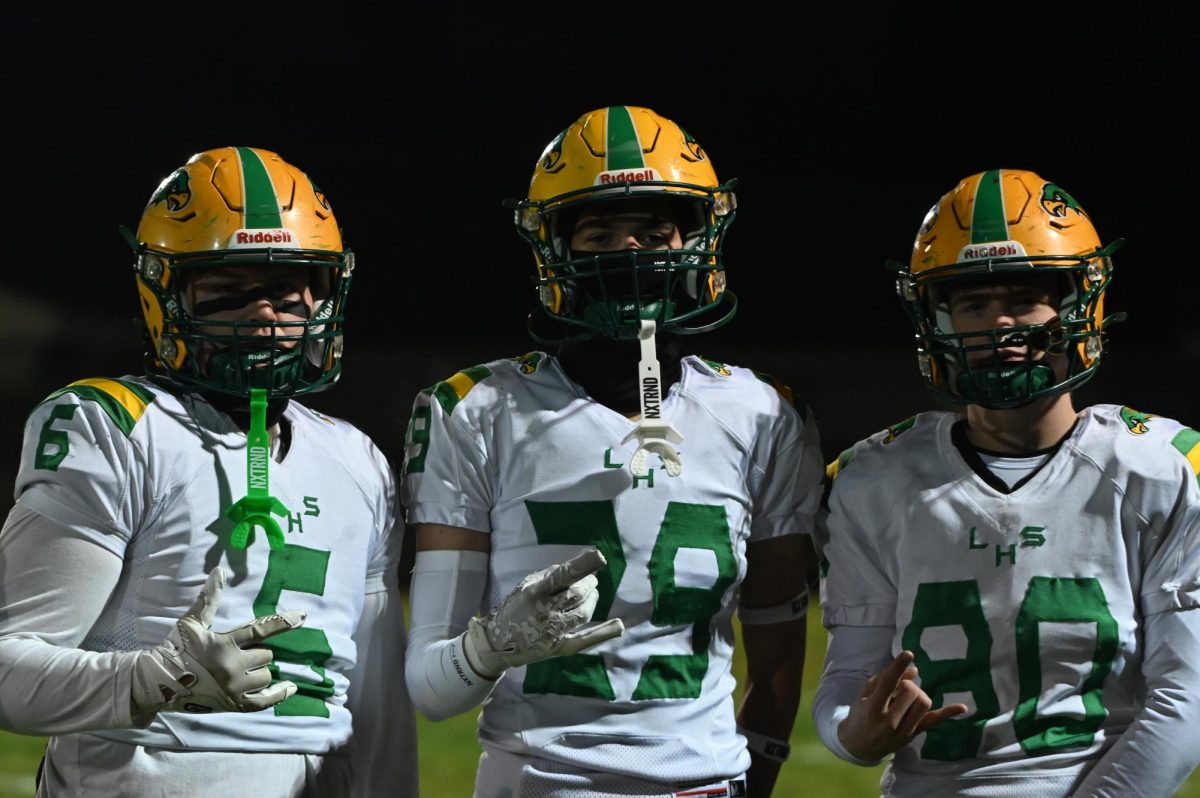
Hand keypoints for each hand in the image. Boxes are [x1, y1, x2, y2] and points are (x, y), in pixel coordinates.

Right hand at [132, 567, 305, 715]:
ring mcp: (234, 689)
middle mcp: (233, 667)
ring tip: (240, 670)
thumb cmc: (176, 649)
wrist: (157, 684)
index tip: (302, 617)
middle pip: (266, 655)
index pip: (261, 629)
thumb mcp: (191, 622)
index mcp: (224, 644)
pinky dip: (279, 695)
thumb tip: (220, 571)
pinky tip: (291, 687)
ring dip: (260, 671)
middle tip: (239, 653)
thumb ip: (209, 598)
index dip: (283, 622)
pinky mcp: (234, 705)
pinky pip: (265, 701)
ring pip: (266, 676)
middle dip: (258, 652)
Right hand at [463, 548, 624, 678]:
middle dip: (589, 583)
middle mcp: (544, 613)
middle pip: (578, 593)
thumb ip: (550, 576)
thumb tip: (579, 568)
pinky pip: (584, 640)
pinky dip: (602, 632)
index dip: (581, 566)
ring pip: (584, 612)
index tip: (599, 556)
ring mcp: (553, 633)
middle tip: (591, 580)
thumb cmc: (514, 608)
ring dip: (593, 599)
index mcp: (534, 593)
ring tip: (592, 593)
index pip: (561, 576)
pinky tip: (618, 625)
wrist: (497, 644)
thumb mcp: (525, 586)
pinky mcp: (559, 648)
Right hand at [838, 650, 967, 761]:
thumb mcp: (865, 695)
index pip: (888, 683)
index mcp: (873, 707)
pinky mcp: (914, 734)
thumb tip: (914, 669)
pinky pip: (934, 722)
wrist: (859, 745)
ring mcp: (904, 730)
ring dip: (918, 694)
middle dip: (907, 684)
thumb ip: (886, 680)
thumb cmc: (861, 715)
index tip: (908, 653)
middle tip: (899, 688)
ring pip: (924, 703)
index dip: (898, 667)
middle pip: (911, 692)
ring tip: (907, 698)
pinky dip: (948, 713)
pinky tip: (962, 707)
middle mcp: (889, 720)